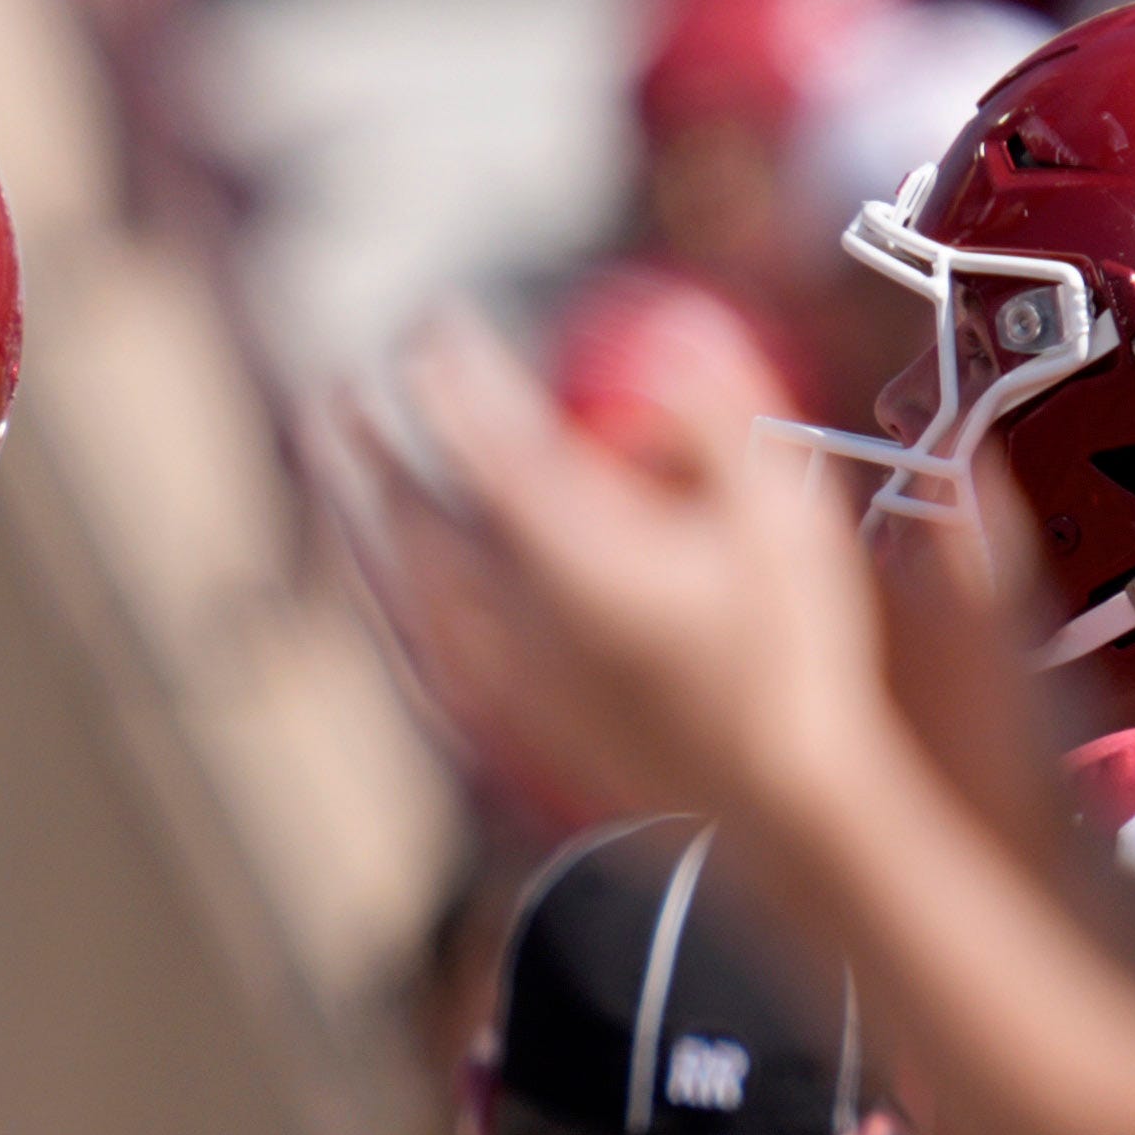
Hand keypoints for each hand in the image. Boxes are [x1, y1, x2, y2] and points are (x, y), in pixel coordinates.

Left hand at [307, 305, 907, 837]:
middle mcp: (512, 612)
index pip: (479, 437)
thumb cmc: (792, 660)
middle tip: (342, 391)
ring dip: (363, 517)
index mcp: (569, 552)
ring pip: (397, 581)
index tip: (435, 325)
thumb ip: (722, 413)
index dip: (449, 369)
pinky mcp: (504, 727)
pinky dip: (389, 600)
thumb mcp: (781, 518)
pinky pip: (417, 650)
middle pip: (406, 510)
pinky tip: (385, 589)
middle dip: (368, 443)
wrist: (785, 809)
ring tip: (342, 472)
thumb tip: (677, 325)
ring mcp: (499, 675)